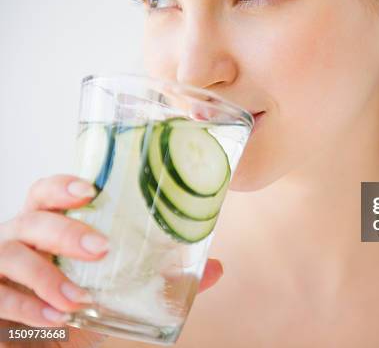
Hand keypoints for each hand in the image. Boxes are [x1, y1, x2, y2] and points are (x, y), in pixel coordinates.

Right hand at [0, 175, 223, 347]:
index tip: (92, 191)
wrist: (48, 333)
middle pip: (33, 219)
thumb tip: (217, 268)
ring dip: (46, 275)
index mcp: (51, 221)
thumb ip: (166, 275)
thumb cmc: (82, 295)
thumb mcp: (125, 283)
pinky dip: (27, 307)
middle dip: (65, 231)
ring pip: (12, 255)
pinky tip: (55, 318)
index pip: (47, 190)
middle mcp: (22, 236)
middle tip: (100, 248)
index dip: (64, 186)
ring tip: (77, 297)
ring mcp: (2, 265)